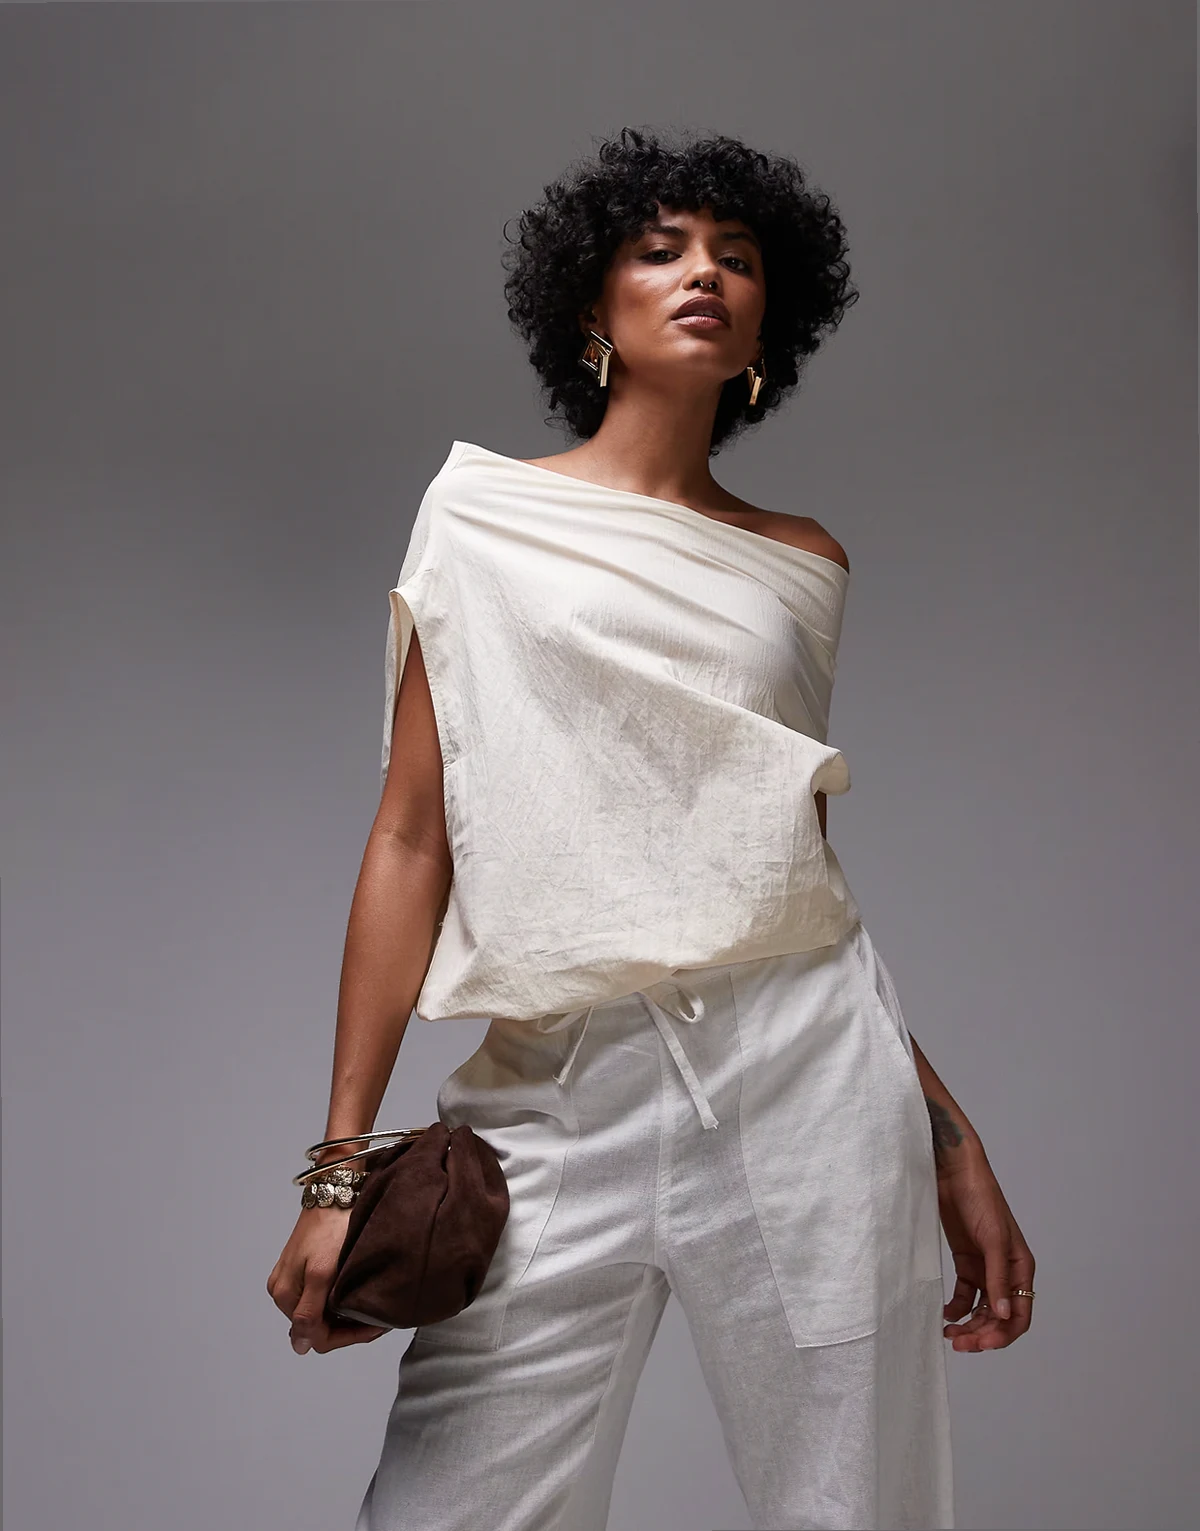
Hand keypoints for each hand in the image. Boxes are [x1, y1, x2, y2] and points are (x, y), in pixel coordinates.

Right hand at [267, 1206, 388, 1354]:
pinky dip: (342, 1300)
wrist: (335, 1192)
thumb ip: (309, 1312)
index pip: (316, 1337)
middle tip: (377, 1319)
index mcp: (285, 1295)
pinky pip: (323, 1296)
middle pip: (318, 1327)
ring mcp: (294, 1279)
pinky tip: (358, 1294)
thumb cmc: (330, 1228)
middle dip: (349, 1327)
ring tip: (371, 1307)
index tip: (374, 1328)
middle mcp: (285, 1290)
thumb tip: (299, 1345)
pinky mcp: (305, 1268)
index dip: (347, 1336)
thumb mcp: (321, 1274)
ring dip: (346, 1315)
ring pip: (322, 1313)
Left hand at [936, 1149, 1034, 1351]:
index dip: (1003, 1334)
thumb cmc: (981, 1198)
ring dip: (969, 1325)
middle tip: (959, 1344)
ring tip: (950, 1334)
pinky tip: (945, 1315)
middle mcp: (1005, 1272)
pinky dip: (956, 1308)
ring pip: (981, 1309)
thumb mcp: (992, 1239)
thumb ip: (997, 1278)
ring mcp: (984, 1268)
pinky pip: (964, 1295)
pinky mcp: (966, 1261)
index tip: (982, 1343)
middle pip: (999, 1316)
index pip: (1020, 1314)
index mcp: (1021, 1267)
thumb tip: (1003, 1314)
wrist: (954, 1172)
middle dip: (982, 1333)